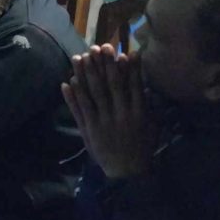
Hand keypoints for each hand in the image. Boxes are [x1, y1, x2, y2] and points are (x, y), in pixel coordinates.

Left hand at [62, 44, 156, 179]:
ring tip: (80, 57)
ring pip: (93, 93)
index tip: (126, 51)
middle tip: (100, 46)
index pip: (134, 86)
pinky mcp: (89, 129)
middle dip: (105, 64)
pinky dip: (73, 95)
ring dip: (85, 74)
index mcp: (139, 113)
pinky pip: (80, 109)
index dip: (130, 68)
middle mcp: (121, 114)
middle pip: (111, 85)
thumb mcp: (151, 126)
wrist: (128, 173)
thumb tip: (145, 85)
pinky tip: (68, 81)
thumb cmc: (142, 147)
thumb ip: (148, 106)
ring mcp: (103, 121)